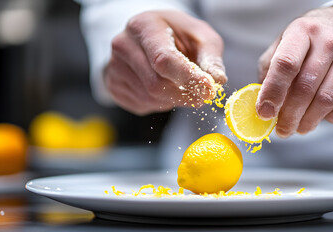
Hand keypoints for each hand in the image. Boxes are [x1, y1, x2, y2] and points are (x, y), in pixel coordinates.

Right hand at [105, 10, 225, 114]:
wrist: (148, 37)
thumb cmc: (177, 34)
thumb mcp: (200, 36)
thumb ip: (210, 57)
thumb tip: (218, 81)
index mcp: (144, 26)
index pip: (163, 59)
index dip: (188, 78)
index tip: (209, 90)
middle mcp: (123, 45)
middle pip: (156, 84)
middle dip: (185, 94)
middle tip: (202, 94)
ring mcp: (114, 67)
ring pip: (151, 98)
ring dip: (174, 99)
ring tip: (180, 84)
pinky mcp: (114, 85)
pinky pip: (142, 104)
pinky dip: (161, 103)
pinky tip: (165, 88)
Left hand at [256, 6, 332, 137]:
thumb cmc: (308, 40)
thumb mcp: (283, 44)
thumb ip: (269, 71)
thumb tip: (261, 104)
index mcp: (301, 32)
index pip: (286, 64)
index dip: (273, 92)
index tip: (265, 113)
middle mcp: (327, 42)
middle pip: (305, 88)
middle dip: (290, 116)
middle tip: (282, 130)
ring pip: (325, 100)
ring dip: (308, 121)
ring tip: (298, 128)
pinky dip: (328, 118)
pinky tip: (318, 117)